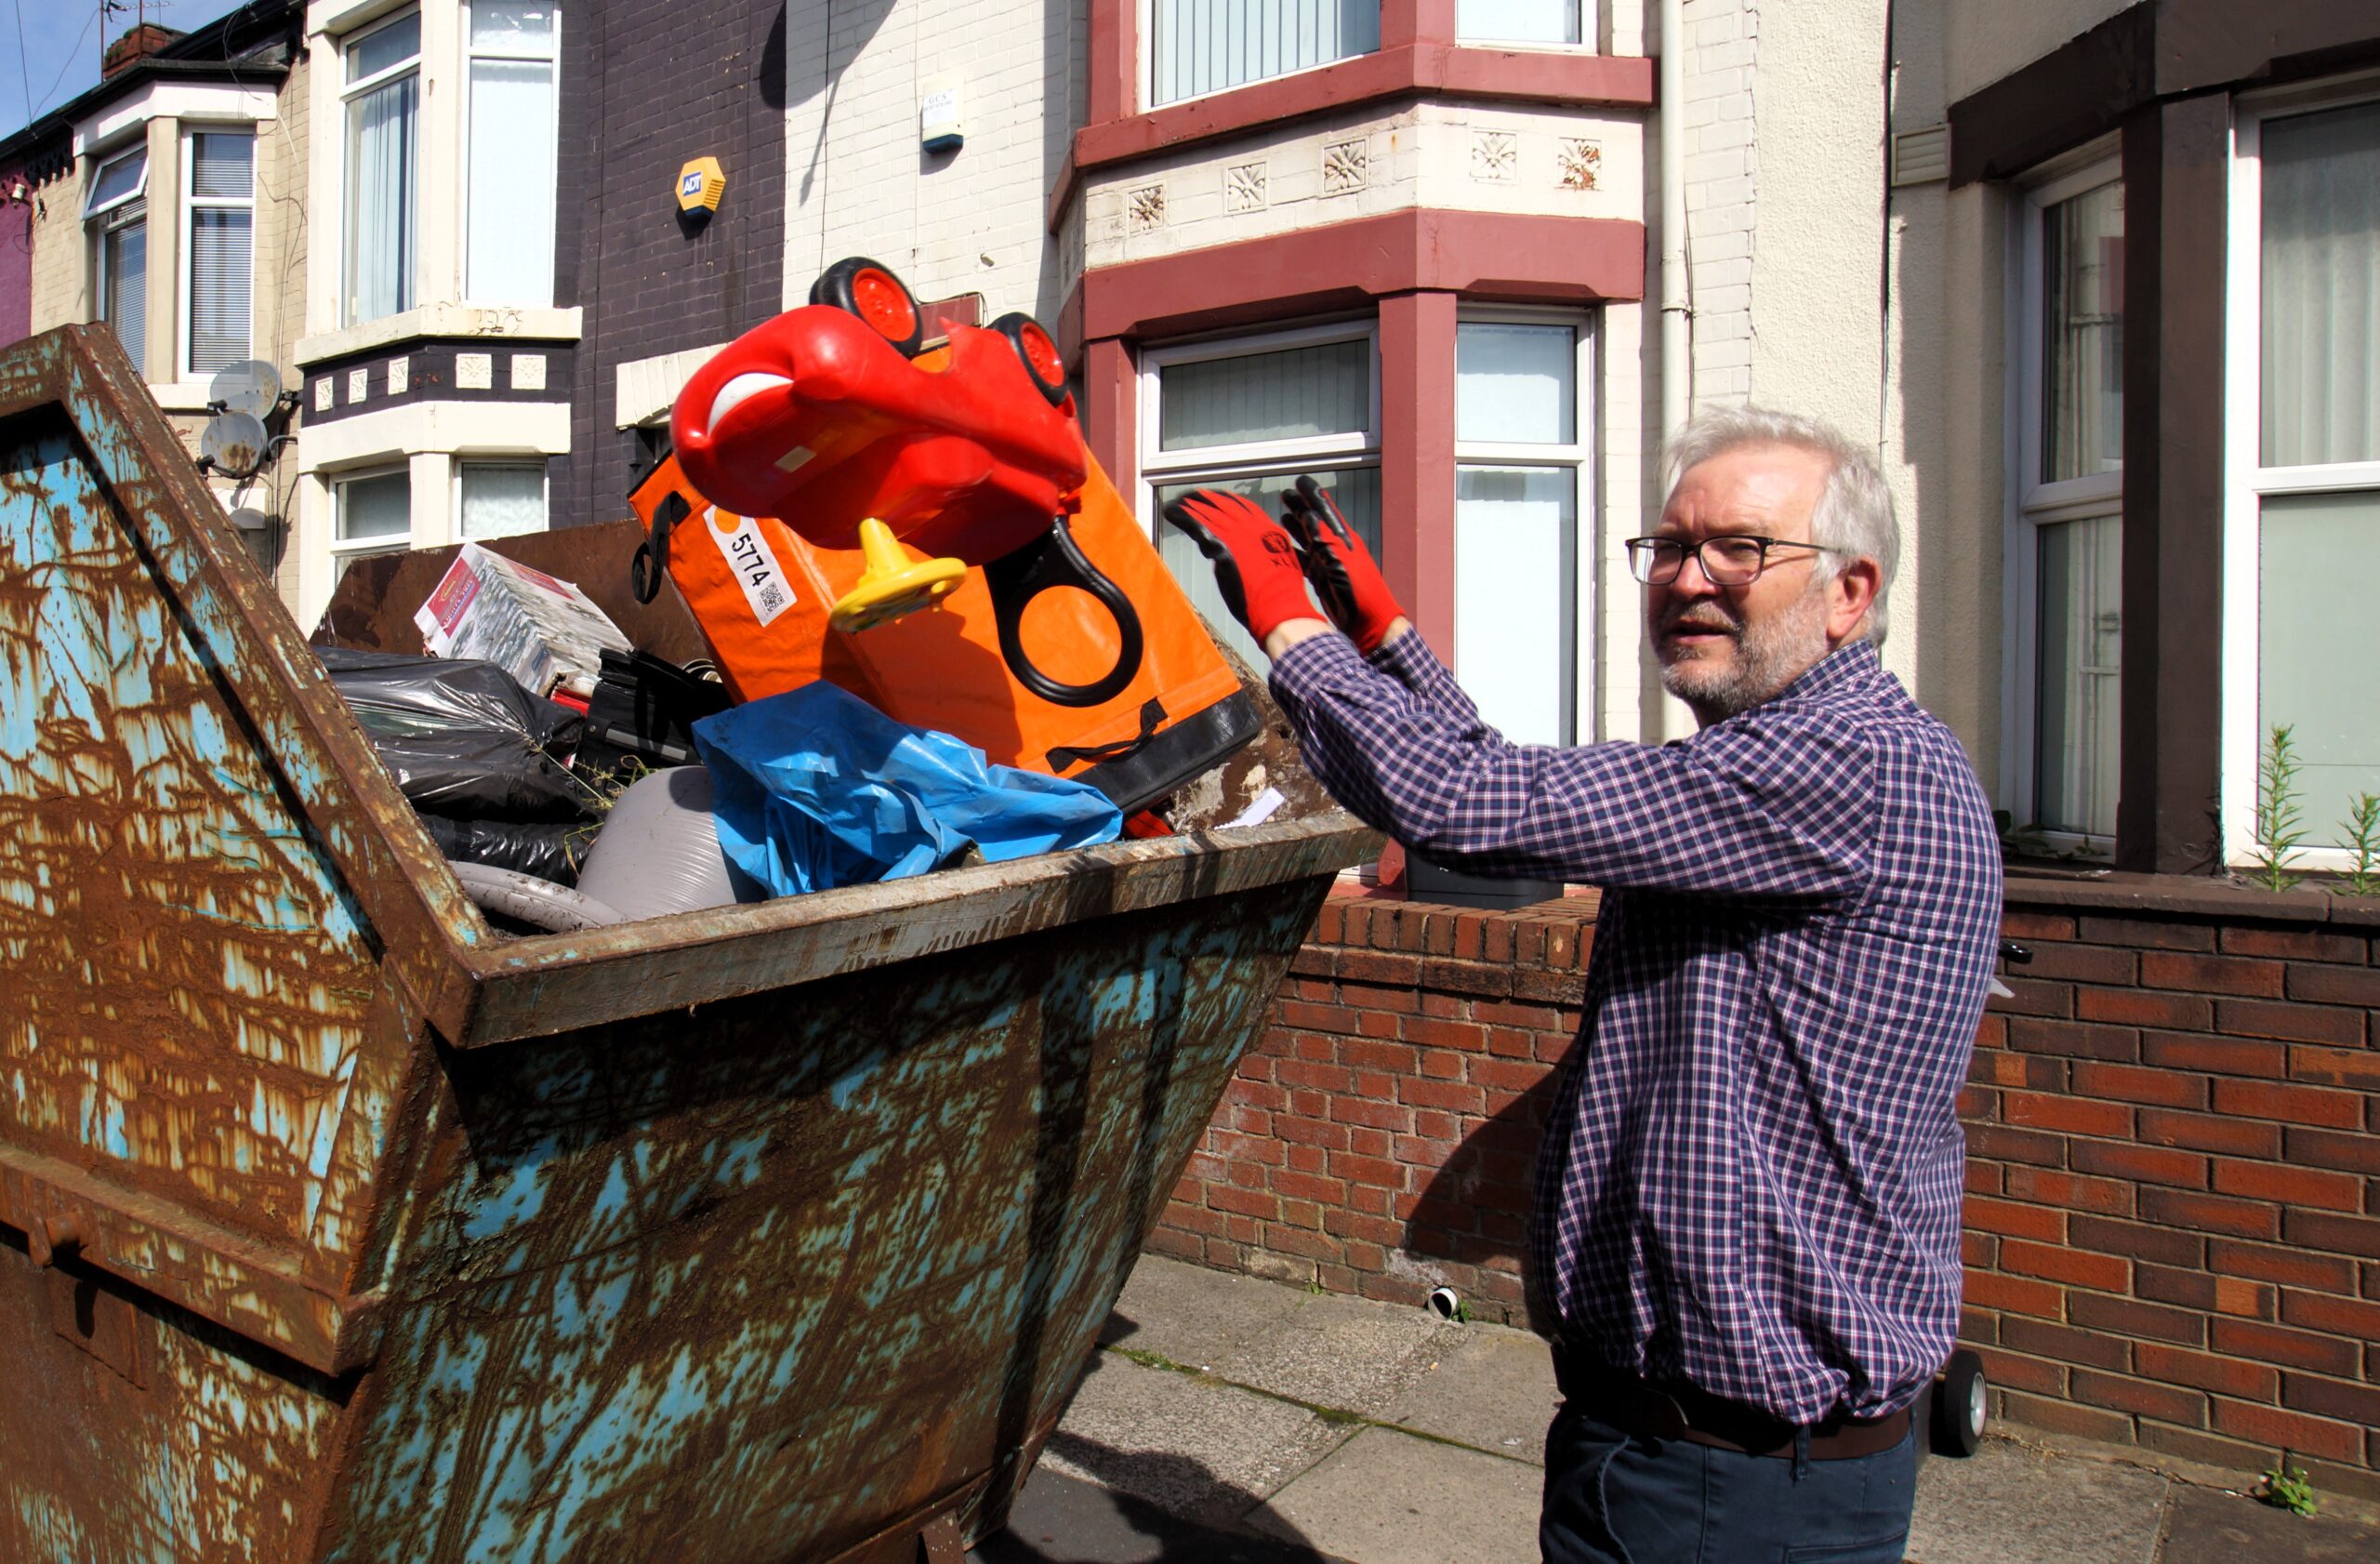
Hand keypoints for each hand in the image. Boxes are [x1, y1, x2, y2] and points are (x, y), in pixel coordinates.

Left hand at [1161, 489, 1319, 643]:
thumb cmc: (1278, 595)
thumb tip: (1234, 558)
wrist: (1279, 605)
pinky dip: (1181, 517)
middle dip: (1204, 499)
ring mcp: (1237, 534)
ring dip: (1190, 505)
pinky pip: (1197, 524)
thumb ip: (1256, 556)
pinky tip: (1171, 511)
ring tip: (1176, 503)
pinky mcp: (1221, 545)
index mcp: (1267, 530)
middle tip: (1189, 497)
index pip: (1242, 506)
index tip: (1212, 498)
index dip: (1224, 500)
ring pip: (1208, 511)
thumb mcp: (1275, 566)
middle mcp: (1252, 526)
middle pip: (1223, 504)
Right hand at [1281, 477, 1404, 652]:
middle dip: (1299, 508)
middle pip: (1313, 522)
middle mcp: (1335, 546)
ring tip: (1281, 516)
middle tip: (1284, 496)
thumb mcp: (1341, 559)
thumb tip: (1308, 514)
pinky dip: (1294, 553)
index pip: (1324, 509)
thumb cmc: (1360, 588)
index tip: (1299, 481)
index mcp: (1342, 537)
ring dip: (1295, 528)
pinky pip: (1306, 560)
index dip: (1311, 494)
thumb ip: (1324, 537)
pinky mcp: (1323, 578)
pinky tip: (1283, 549)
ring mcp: (1329, 562)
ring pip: (1308, 540)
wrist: (1368, 619)